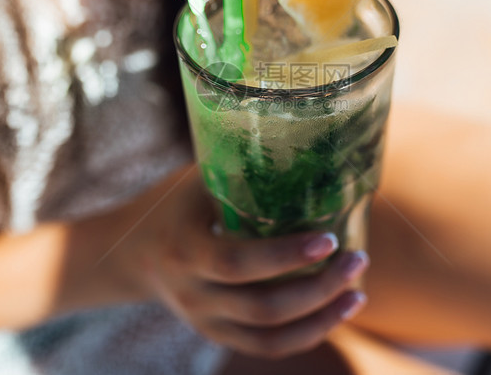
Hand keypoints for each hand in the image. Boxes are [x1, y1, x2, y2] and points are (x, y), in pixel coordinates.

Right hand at [103, 165, 369, 358]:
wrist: (132, 252)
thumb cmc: (175, 204)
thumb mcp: (197, 181)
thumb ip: (240, 172)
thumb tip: (306, 145)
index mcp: (184, 250)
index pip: (237, 263)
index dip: (286, 256)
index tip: (328, 239)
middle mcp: (192, 295)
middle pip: (262, 307)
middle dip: (318, 289)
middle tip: (357, 258)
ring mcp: (205, 322)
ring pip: (270, 337)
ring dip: (321, 318)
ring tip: (358, 291)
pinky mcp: (219, 335)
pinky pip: (269, 347)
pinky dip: (308, 333)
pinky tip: (339, 311)